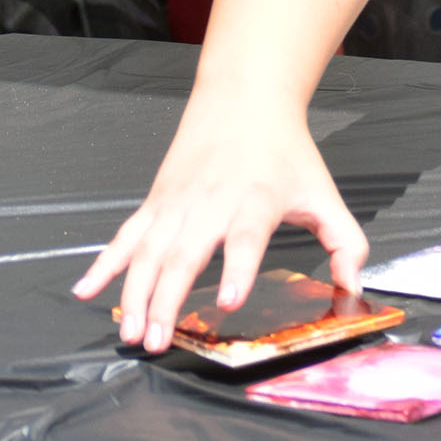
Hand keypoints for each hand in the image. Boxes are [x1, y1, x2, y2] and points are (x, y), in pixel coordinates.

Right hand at [71, 92, 367, 353]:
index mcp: (257, 200)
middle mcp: (212, 202)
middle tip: (159, 340)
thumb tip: (353, 286)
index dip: (239, 267)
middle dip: (169, 300)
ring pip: (149, 252)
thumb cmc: (285, 152)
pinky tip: (87, 290)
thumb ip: (344, 240)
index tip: (231, 299)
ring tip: (129, 332)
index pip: (247, 237)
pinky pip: (126, 236)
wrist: (246, 100)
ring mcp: (178, 203)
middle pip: (187, 254)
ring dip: (135, 294)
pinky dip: (104, 264)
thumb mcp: (322, 192)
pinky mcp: (156, 202)